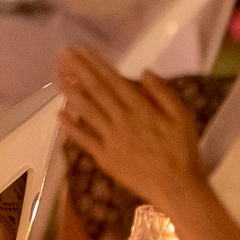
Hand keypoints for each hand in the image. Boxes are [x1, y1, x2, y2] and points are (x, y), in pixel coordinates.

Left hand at [57, 45, 204, 211]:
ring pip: (87, 111)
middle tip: (63, 54)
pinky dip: (70, 127)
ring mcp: (111, 140)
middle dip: (79, 70)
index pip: (115, 81)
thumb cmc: (182, 151)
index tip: (84, 50)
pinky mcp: (105, 157)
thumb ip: (163, 93)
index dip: (97, 64)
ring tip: (56, 77)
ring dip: (70, 93)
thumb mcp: (182, 118)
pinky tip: (58, 115)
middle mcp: (122, 121)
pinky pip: (84, 140)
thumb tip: (145, 72)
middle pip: (97, 91)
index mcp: (141, 109)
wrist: (176, 189)